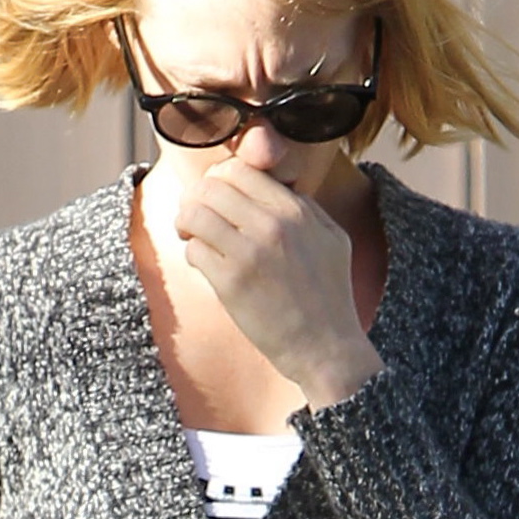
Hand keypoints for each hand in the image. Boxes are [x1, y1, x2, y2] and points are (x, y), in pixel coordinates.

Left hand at [175, 159, 383, 407]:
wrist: (326, 348)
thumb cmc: (330, 297)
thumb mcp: (332, 239)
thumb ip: (305, 207)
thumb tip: (273, 186)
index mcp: (295, 210)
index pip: (239, 170)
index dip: (218, 180)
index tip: (216, 197)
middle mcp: (272, 225)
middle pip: (210, 187)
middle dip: (195, 199)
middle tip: (196, 217)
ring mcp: (250, 253)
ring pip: (194, 214)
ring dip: (186, 224)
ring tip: (192, 237)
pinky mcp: (231, 283)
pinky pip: (194, 250)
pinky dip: (193, 255)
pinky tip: (206, 266)